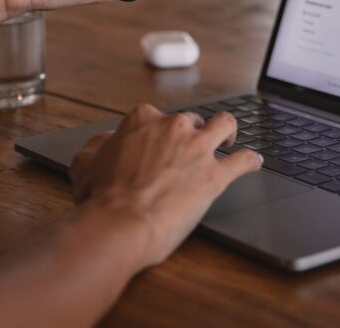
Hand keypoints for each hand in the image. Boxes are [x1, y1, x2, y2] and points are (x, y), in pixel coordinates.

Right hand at [69, 105, 262, 268]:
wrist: (120, 222)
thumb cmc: (101, 198)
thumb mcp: (86, 163)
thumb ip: (98, 146)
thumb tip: (105, 142)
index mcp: (143, 120)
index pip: (157, 117)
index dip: (158, 132)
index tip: (159, 144)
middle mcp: (174, 127)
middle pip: (192, 121)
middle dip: (192, 133)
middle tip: (189, 151)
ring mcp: (197, 149)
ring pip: (225, 125)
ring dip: (229, 131)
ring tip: (228, 140)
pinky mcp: (215, 175)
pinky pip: (243, 161)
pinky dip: (251, 160)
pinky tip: (254, 163)